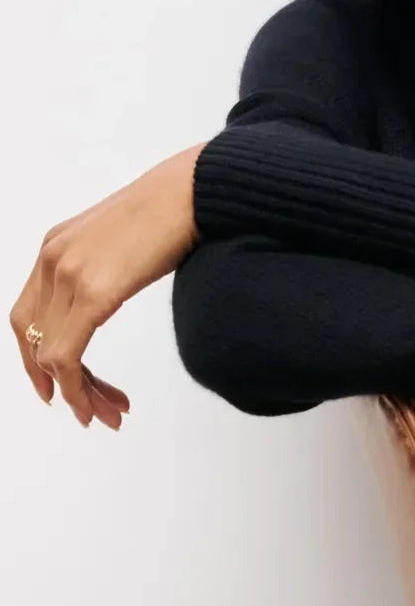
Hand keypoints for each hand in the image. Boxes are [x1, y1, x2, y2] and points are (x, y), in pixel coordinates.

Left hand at [10, 143, 205, 427]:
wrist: (194, 191)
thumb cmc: (175, 211)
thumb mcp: (123, 242)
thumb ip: (106, 267)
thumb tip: (112, 291)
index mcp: (55, 246)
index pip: (28, 315)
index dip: (35, 357)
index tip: (57, 386)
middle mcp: (51, 260)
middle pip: (30, 338)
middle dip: (53, 382)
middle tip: (83, 410)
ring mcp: (67, 275)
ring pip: (48, 354)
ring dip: (76, 392)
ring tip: (103, 414)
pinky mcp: (92, 293)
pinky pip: (66, 354)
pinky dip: (76, 387)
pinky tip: (96, 403)